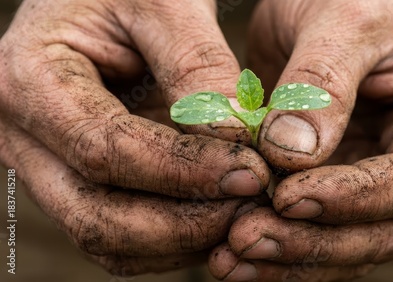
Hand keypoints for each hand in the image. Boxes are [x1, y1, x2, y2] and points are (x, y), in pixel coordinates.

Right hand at [0, 0, 270, 274]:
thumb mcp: (166, 4)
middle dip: (183, 224)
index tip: (253, 174)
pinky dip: (172, 240)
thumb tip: (239, 140)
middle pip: (97, 215)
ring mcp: (50, 167)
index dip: (185, 172)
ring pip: (108, 239)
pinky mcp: (80, 182)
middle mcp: (25, 137)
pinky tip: (218, 217)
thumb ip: (198, 67)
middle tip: (251, 208)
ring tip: (242, 215)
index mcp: (31, 80)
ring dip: (181, 241)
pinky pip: (120, 236)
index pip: (106, 150)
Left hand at [208, 0, 392, 280]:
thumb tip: (291, 157)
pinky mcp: (341, 190)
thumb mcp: (344, 22)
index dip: (355, 199)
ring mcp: (383, 183)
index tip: (288, 198)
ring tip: (228, 261)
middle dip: (314, 242)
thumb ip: (322, 86)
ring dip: (290, 257)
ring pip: (347, 243)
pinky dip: (279, 248)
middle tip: (245, 241)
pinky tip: (233, 256)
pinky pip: (318, 231)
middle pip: (383, 228)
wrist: (326, 0)